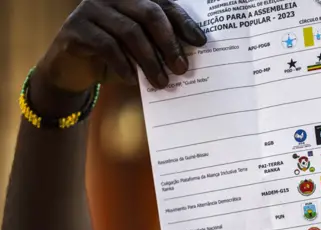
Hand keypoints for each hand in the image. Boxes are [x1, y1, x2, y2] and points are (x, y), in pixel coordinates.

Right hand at [36, 0, 206, 91]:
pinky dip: (123, 64)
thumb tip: (190, 60)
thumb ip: (160, 48)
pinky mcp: (75, 28)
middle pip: (149, 13)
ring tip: (161, 82)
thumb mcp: (140, 52)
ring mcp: (91, 10)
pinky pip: (106, 45)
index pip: (164, 5)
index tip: (200, 43)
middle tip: (181, 68)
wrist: (72, 72)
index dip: (184, 23)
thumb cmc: (114, 60)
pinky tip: (133, 80)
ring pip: (129, 31)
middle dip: (169, 42)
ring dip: (149, 60)